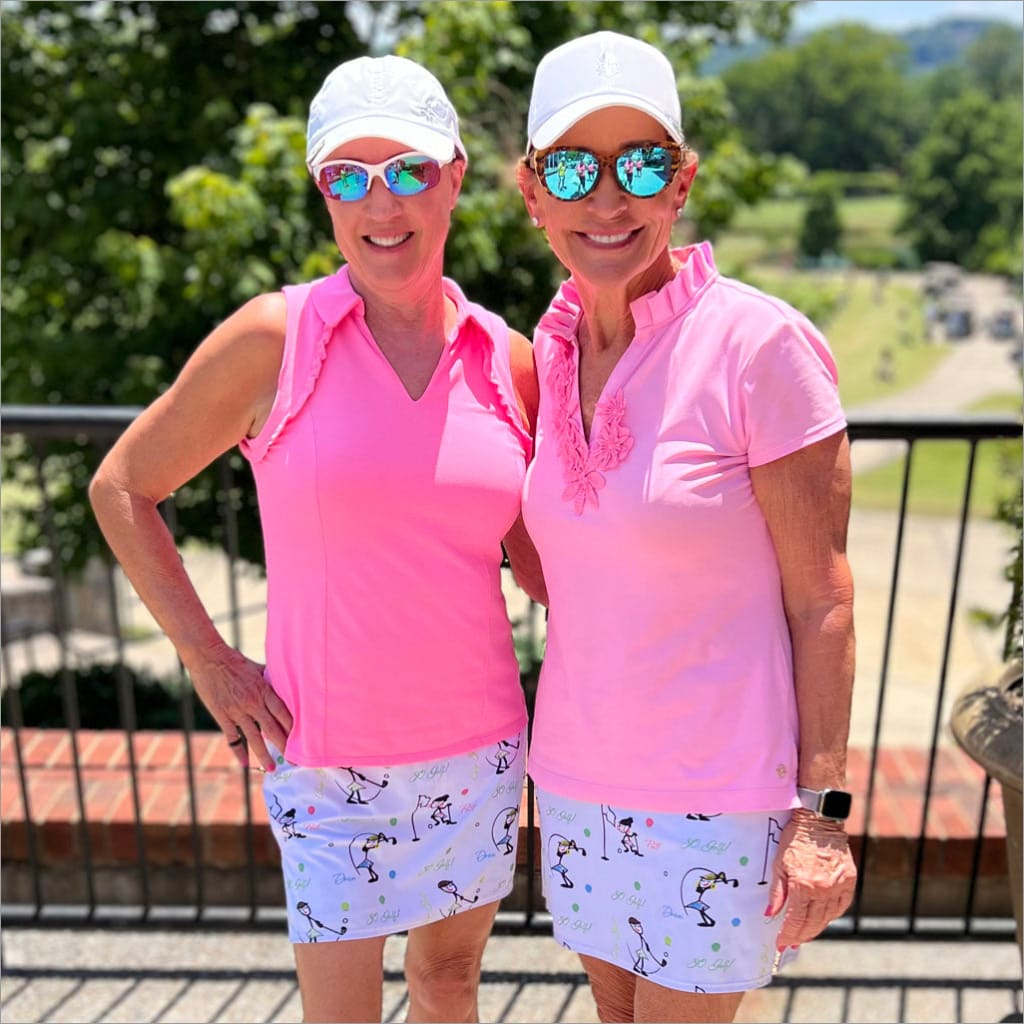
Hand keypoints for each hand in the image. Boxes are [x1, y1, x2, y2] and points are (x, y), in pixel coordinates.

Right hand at [184, 644, 292, 771]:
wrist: (209, 657)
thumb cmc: (234, 660)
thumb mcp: (257, 668)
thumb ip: (270, 679)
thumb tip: (284, 683)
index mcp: (264, 690)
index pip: (284, 713)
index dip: (294, 727)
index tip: (303, 739)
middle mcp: (253, 703)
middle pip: (272, 728)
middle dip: (284, 745)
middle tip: (294, 761)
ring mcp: (237, 711)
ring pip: (254, 738)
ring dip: (264, 754)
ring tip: (272, 768)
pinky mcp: (222, 715)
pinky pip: (232, 738)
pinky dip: (239, 752)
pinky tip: (245, 763)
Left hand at [765, 809, 856, 949]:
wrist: (820, 821)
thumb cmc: (795, 840)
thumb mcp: (779, 864)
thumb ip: (777, 892)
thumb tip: (770, 915)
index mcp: (804, 885)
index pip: (796, 920)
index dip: (788, 935)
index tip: (780, 944)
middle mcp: (824, 890)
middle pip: (813, 923)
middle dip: (800, 936)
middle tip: (791, 943)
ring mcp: (839, 887)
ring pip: (828, 918)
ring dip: (815, 928)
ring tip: (804, 934)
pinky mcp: (850, 882)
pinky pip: (840, 907)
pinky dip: (830, 915)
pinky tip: (821, 918)